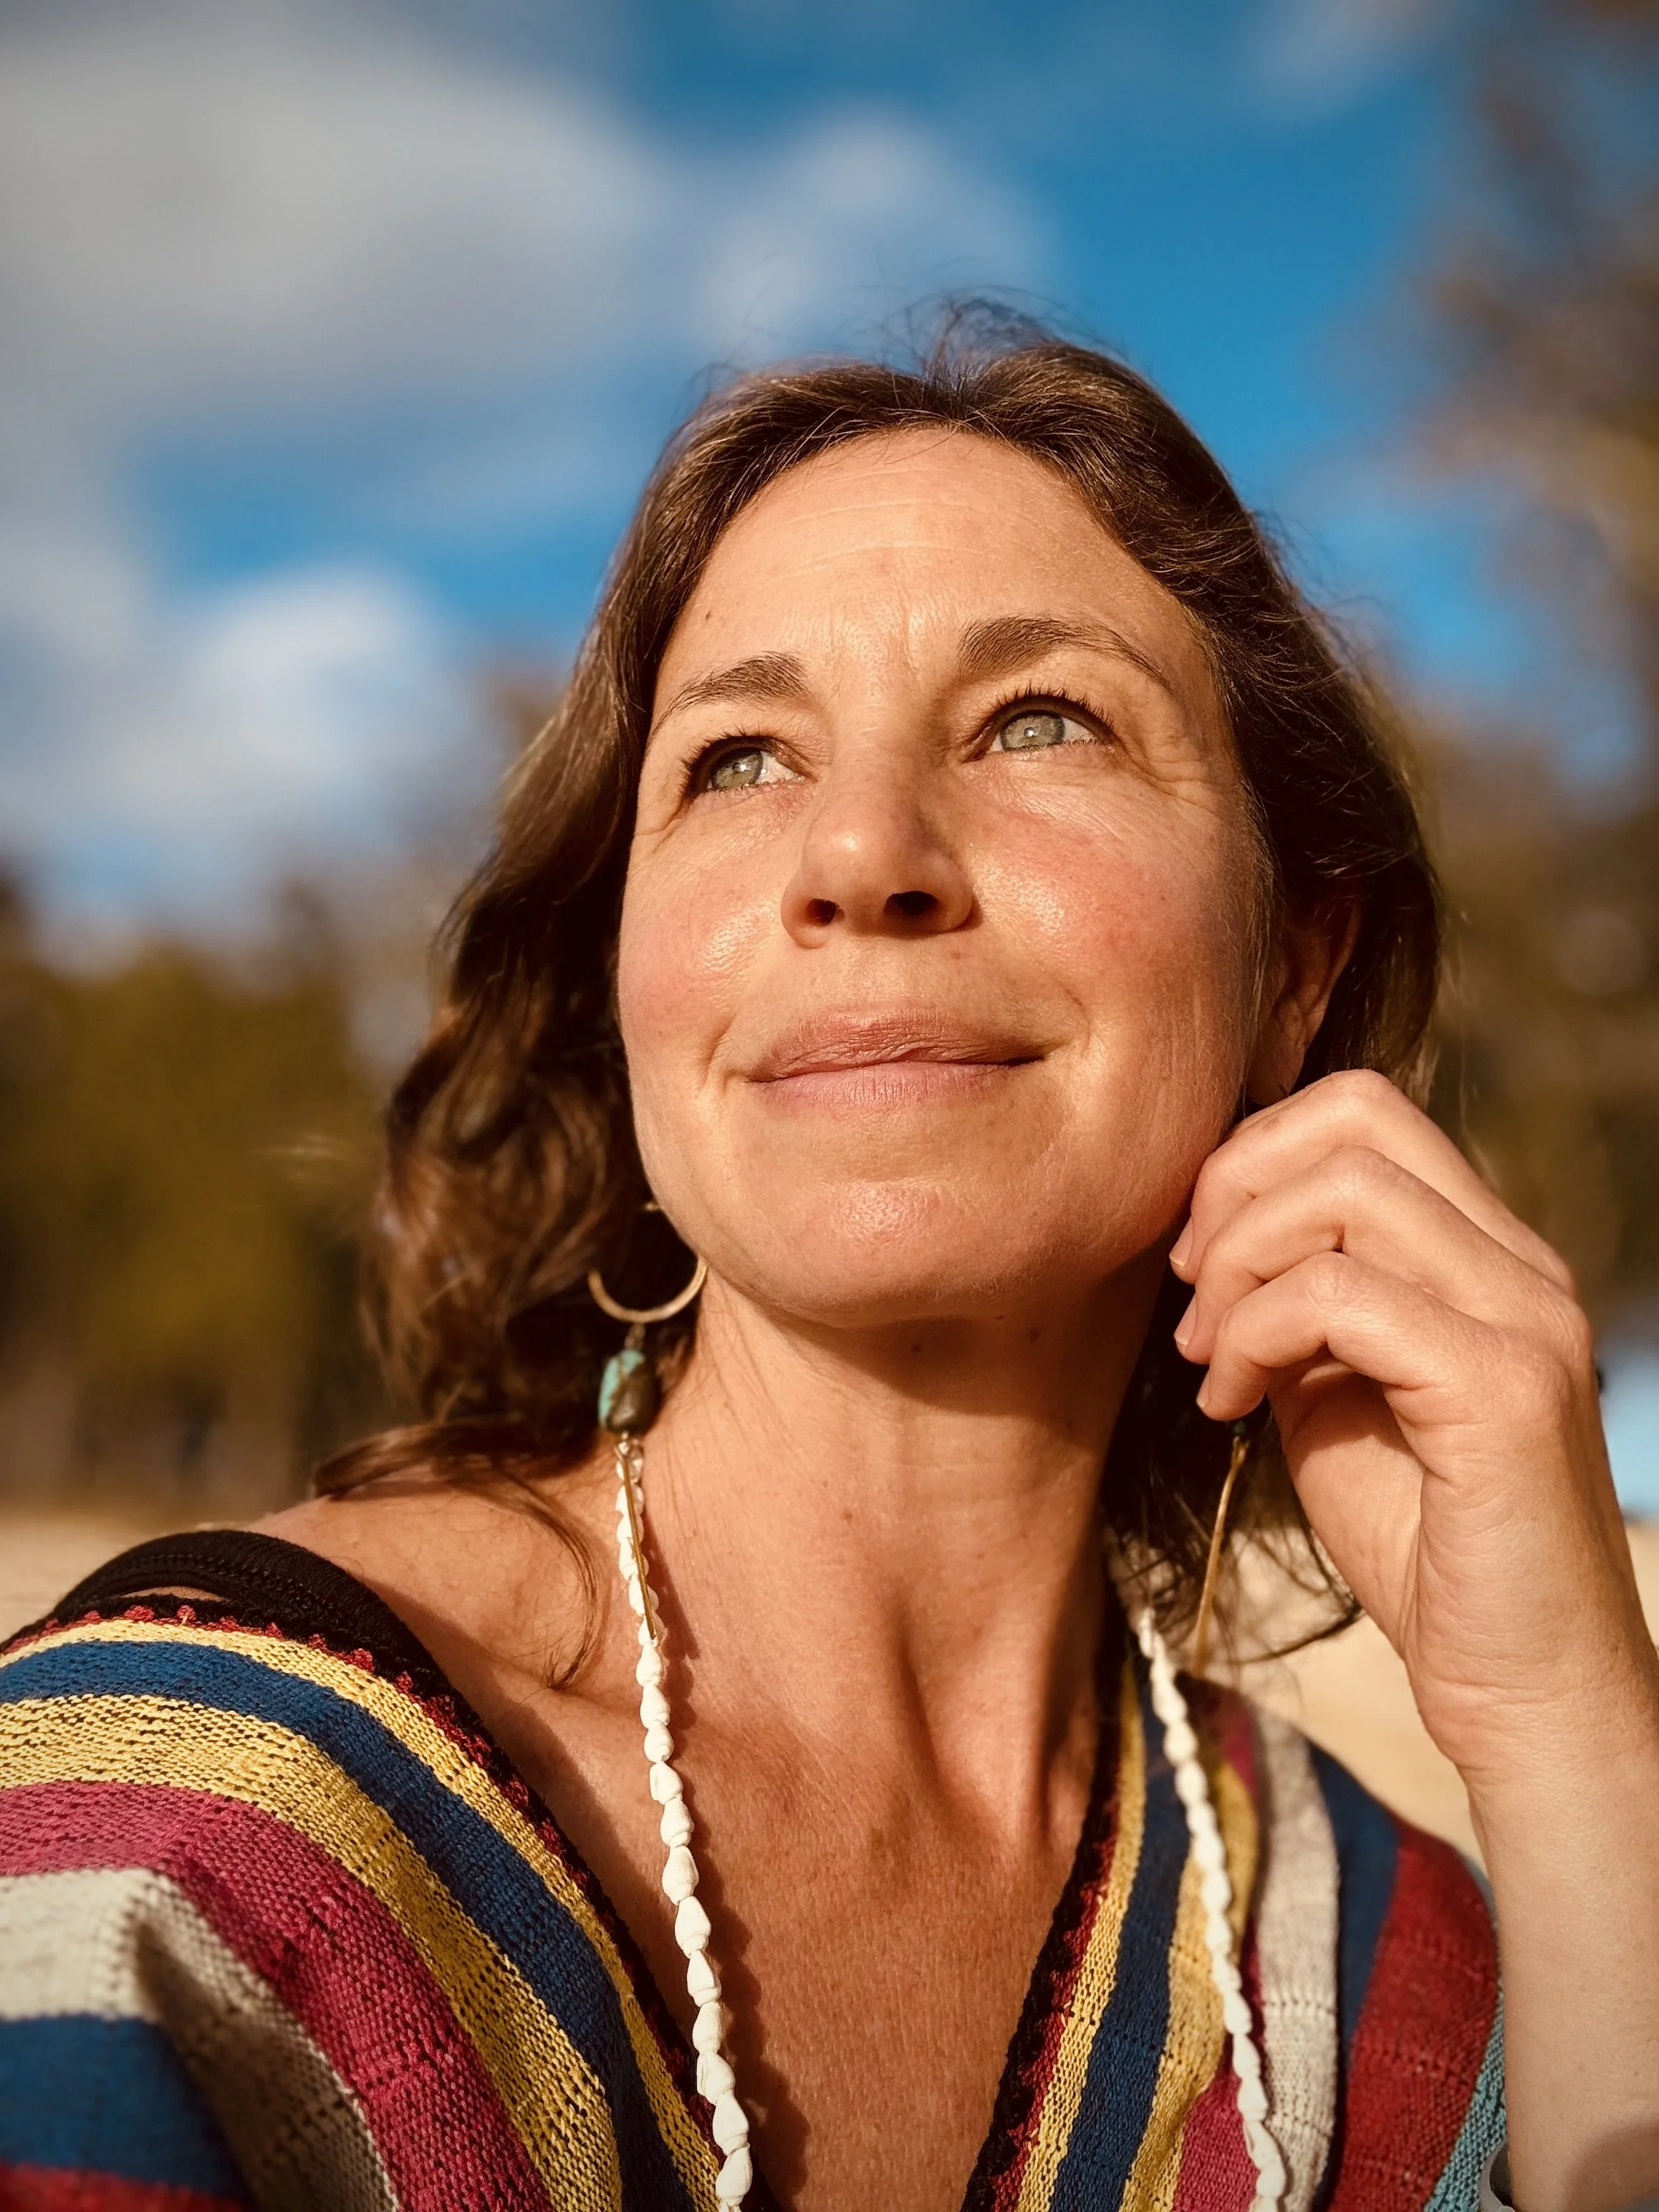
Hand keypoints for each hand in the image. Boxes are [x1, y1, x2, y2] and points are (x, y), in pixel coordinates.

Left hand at [1168, 1069, 1656, 1792]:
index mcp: (1486, 1255)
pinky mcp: (1504, 1389)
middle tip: (1188, 1296)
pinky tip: (1232, 1409)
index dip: (1252, 1158)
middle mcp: (1522, 1265)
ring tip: (1208, 1361)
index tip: (1194, 1258)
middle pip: (1355, 1116)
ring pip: (1347, 1189)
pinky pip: (1343, 1295)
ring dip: (1237, 1265)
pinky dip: (1256, 1335)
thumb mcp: (1334, 1396)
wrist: (1525, 1691)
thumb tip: (1214, 1240)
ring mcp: (1526, 1318)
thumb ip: (1298, 1307)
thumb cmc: (1424, 1551)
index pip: (1364, 1109)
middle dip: (1234, 1189)